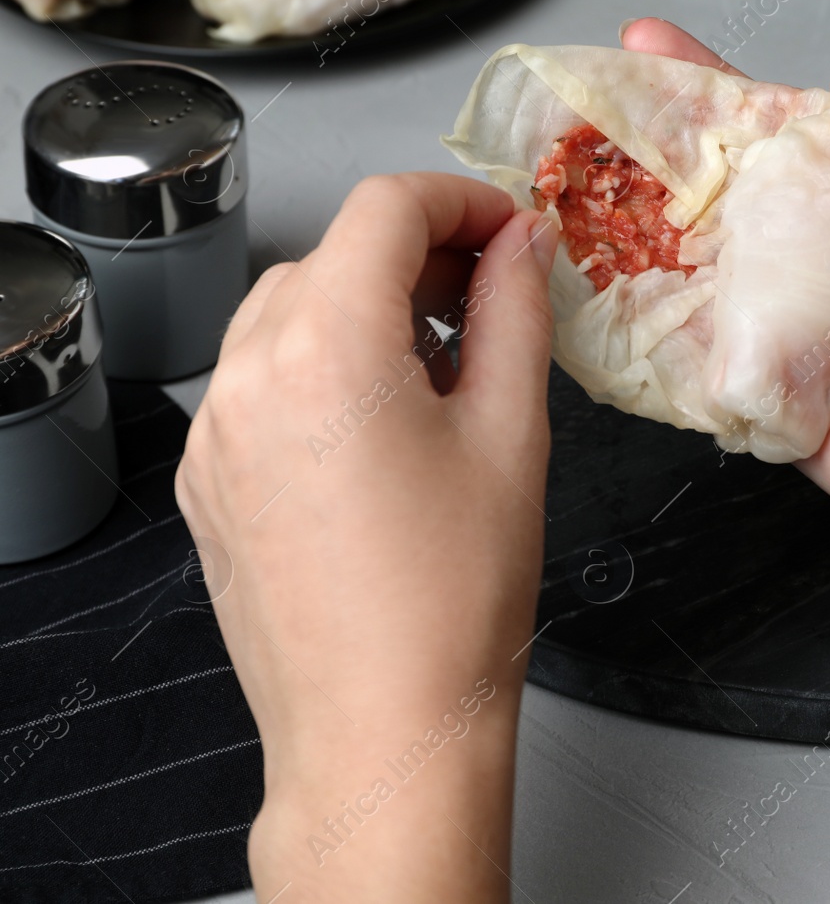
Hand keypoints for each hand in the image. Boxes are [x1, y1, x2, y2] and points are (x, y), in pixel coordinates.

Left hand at [175, 173, 557, 900]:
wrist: (382, 728)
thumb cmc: (455, 597)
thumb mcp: (512, 433)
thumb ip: (516, 313)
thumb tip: (522, 245)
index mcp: (326, 348)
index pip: (384, 210)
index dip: (460, 200)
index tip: (511, 230)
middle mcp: (247, 375)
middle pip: (333, 254)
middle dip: (418, 255)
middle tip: (494, 296)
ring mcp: (215, 431)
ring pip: (288, 312)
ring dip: (366, 306)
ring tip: (442, 364)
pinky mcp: (209, 479)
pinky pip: (260, 379)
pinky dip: (321, 366)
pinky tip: (383, 422)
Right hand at [622, 19, 829, 671]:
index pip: (779, 137)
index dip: (716, 91)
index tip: (649, 44)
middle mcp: (825, 272)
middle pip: (724, 200)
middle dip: (652, 150)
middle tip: (582, 104)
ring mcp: (796, 340)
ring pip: (700, 279)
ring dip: (630, 232)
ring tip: (560, 180)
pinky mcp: (779, 406)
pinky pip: (701, 370)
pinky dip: (647, 337)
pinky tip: (586, 292)